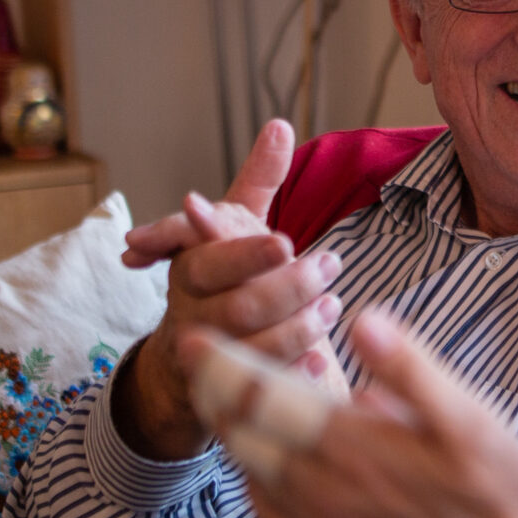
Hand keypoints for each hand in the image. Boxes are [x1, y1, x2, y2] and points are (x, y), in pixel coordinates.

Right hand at [114, 121, 342, 458]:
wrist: (185, 358)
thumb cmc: (222, 278)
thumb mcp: (235, 226)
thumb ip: (258, 181)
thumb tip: (281, 125)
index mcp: (190, 270)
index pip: (210, 261)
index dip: (245, 254)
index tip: (286, 241)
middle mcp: (190, 314)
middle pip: (238, 307)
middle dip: (289, 287)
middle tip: (332, 265)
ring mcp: (207, 357)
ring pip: (252, 348)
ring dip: (298, 328)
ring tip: (333, 305)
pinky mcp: (227, 392)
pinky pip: (262, 388)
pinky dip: (294, 373)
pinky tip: (324, 360)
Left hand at [216, 310, 517, 517]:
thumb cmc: (515, 506)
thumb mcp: (477, 423)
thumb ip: (411, 369)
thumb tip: (362, 318)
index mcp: (353, 447)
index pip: (260, 398)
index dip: (221, 363)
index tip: (194, 336)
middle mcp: (326, 495)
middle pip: (243, 439)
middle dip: (215, 395)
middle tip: (200, 360)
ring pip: (256, 481)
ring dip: (234, 439)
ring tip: (226, 407)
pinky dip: (258, 489)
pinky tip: (267, 478)